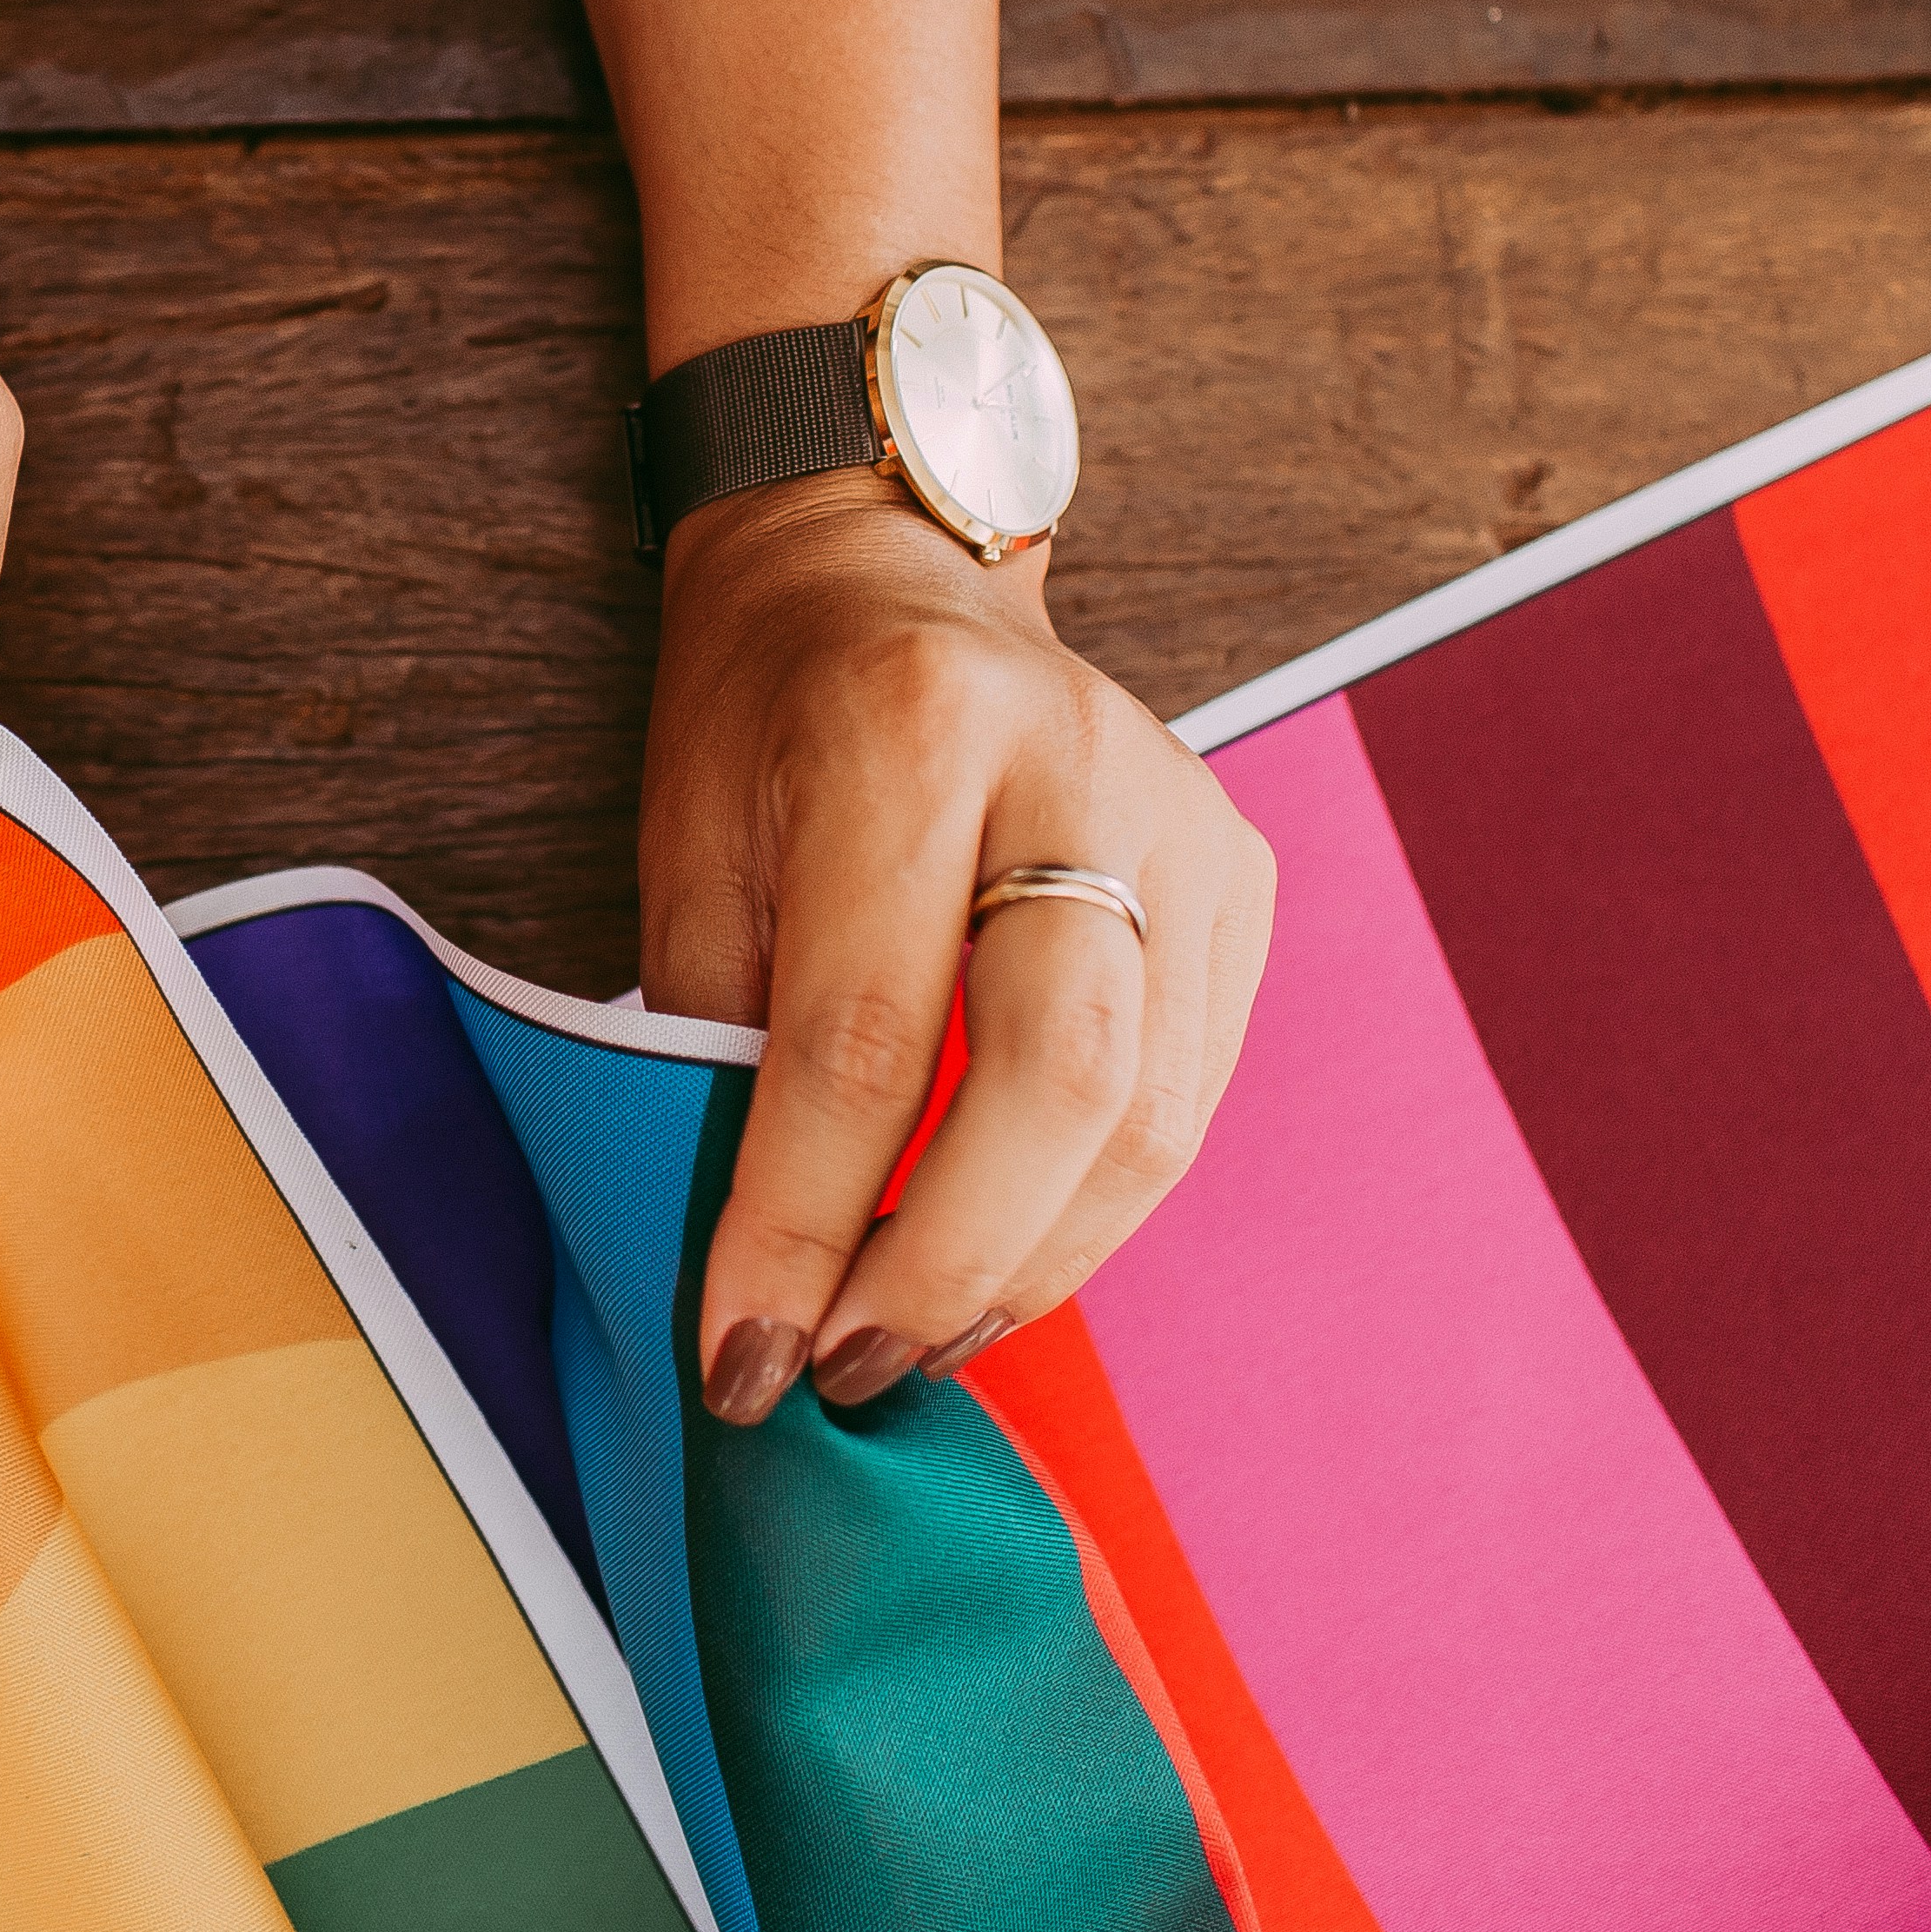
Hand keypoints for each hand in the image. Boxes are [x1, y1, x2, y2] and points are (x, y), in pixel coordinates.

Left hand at [640, 471, 1275, 1419]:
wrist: (879, 563)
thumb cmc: (759, 713)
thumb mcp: (691, 851)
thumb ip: (719, 1045)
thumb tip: (748, 1273)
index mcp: (907, 737)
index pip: (863, 1037)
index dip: (802, 1224)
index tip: (744, 1358)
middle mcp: (1075, 765)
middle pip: (1056, 1079)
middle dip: (947, 1264)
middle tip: (851, 1368)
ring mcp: (1184, 815)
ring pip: (1148, 1111)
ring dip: (1030, 1263)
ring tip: (917, 1340)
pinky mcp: (1239, 873)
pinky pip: (1188, 1090)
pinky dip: (1092, 1204)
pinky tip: (1004, 1259)